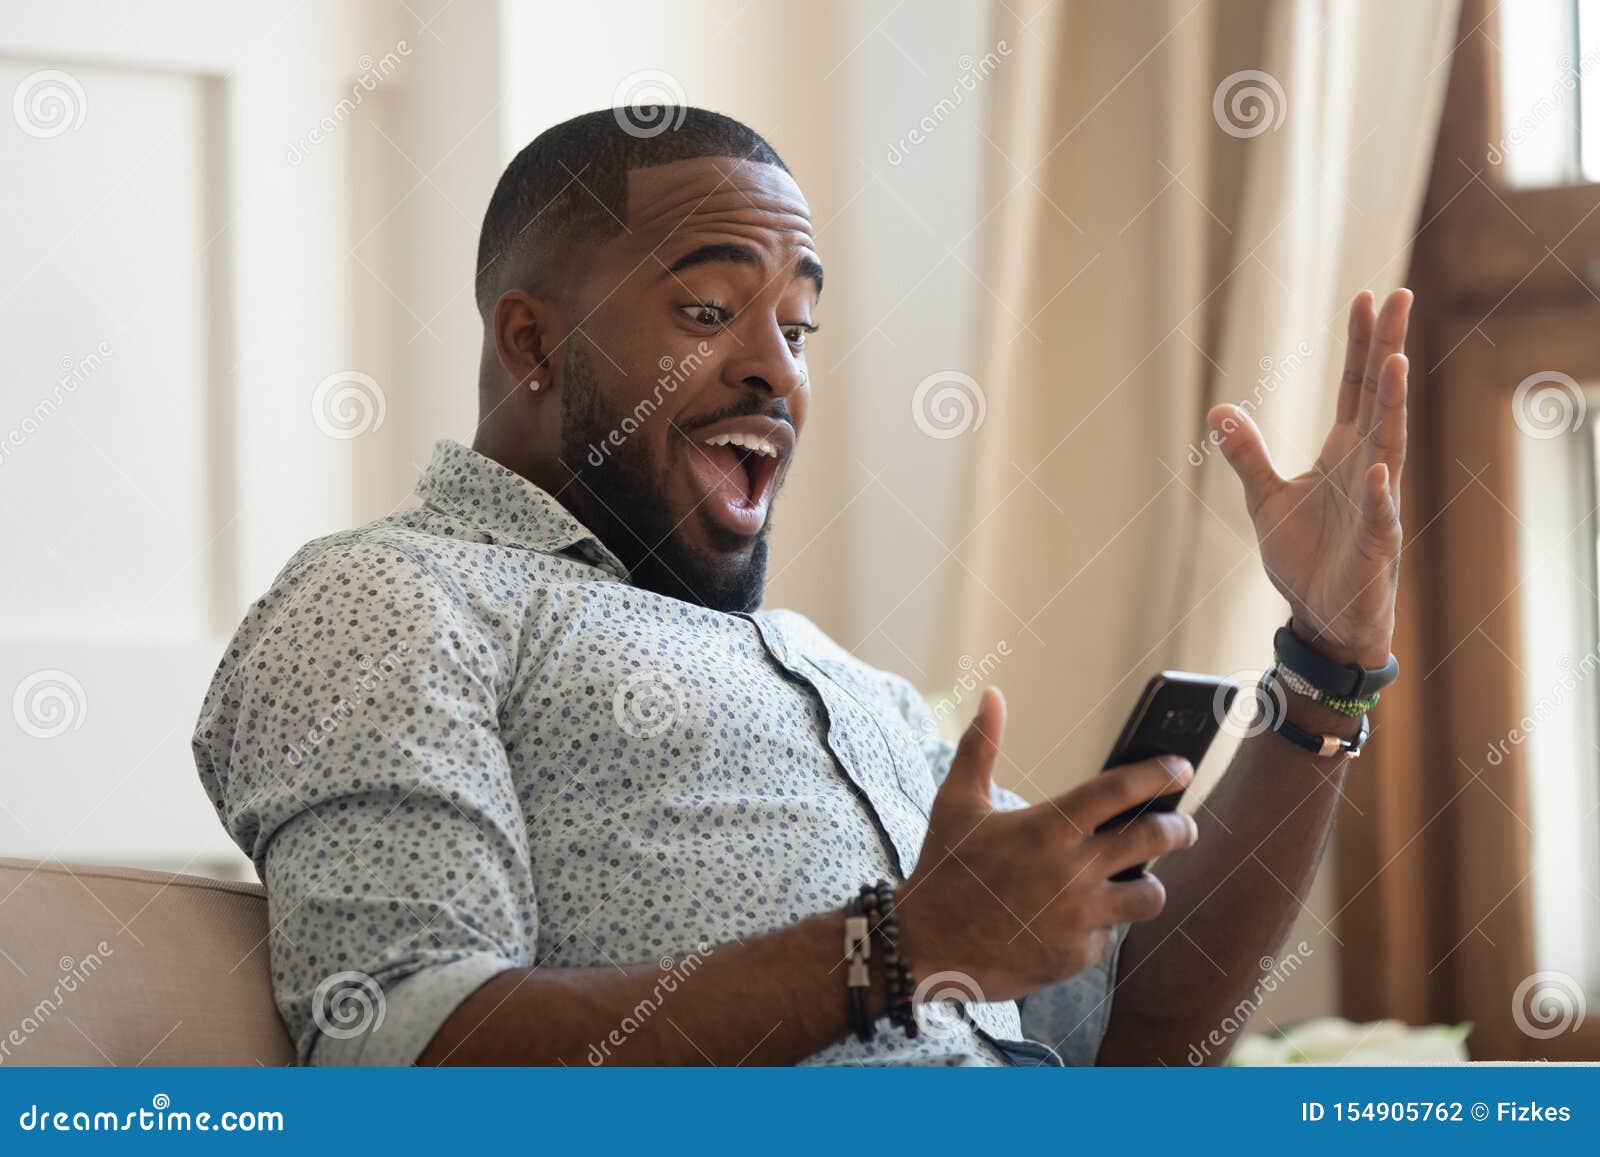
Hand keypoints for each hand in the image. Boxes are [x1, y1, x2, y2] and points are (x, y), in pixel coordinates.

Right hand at [897, 688, 1198, 1002]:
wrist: (923, 945)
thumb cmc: (943, 867)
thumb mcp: (957, 802)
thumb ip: (980, 746)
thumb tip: (992, 694)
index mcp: (1047, 826)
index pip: (1121, 790)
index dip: (1160, 774)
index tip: (1182, 767)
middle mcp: (1070, 870)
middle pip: (1154, 840)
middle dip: (1181, 828)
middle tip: (1185, 826)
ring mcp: (1077, 916)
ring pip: (1148, 896)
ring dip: (1148, 884)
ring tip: (1138, 879)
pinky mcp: (1076, 956)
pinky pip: (1109, 935)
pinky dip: (1101, 925)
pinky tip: (1081, 918)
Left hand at [1208, 289, 1410, 666]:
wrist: (1321, 616)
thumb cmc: (1306, 557)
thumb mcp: (1265, 499)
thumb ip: (1247, 454)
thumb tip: (1217, 410)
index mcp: (1344, 452)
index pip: (1356, 386)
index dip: (1359, 344)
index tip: (1364, 297)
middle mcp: (1367, 467)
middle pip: (1379, 398)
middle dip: (1388, 348)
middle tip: (1400, 297)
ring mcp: (1376, 503)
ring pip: (1388, 445)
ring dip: (1391, 405)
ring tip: (1396, 362)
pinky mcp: (1375, 544)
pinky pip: (1380, 515)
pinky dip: (1380, 493)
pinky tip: (1380, 468)